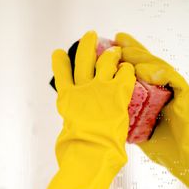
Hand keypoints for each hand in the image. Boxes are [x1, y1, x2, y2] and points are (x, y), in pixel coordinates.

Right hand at [41, 31, 135, 188]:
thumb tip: (73, 131)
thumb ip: (72, 127)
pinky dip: (127, 70)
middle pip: (84, 61)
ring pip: (106, 63)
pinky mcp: (118, 93)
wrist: (89, 152)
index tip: (58, 53)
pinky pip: (124, 75)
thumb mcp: (66, 137)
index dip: (60, 63)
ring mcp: (100, 89)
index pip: (62, 76)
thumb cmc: (74, 153)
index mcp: (67, 101)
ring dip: (111, 55)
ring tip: (115, 49)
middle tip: (89, 35)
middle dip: (86, 46)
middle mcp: (81, 89)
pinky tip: (130, 68)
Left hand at [114, 32, 188, 188]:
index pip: (137, 72)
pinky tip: (145, 68)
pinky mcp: (185, 96)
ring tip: (125, 47)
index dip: (124, 60)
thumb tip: (104, 111)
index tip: (107, 49)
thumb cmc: (165, 149)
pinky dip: (159, 72)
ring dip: (141, 56)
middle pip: (146, 64)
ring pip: (157, 67)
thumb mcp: (137, 129)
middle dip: (131, 50)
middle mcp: (164, 89)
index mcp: (152, 95)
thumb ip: (126, 116)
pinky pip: (172, 79)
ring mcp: (175, 91)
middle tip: (116, 38)